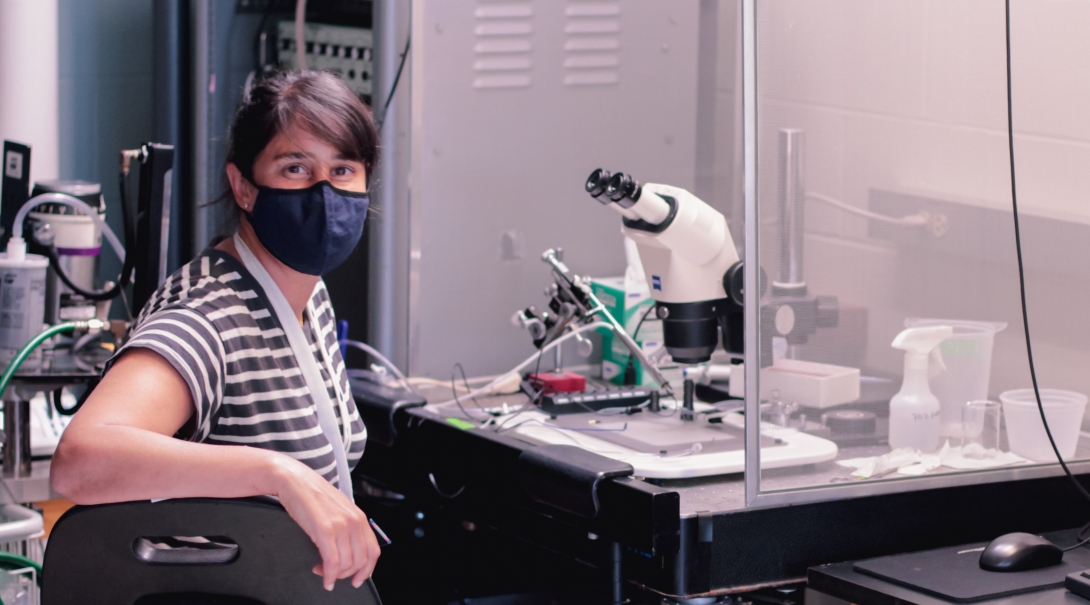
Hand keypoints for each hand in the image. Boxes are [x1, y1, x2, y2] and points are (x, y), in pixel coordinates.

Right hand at [270, 456, 380, 589]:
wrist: (295, 480)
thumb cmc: (313, 496)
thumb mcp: (338, 511)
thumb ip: (347, 528)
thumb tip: (349, 552)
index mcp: (360, 517)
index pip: (373, 551)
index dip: (366, 570)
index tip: (357, 579)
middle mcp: (354, 521)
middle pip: (361, 561)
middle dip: (347, 575)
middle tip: (334, 576)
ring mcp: (341, 525)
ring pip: (347, 564)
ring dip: (334, 575)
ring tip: (322, 571)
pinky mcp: (325, 529)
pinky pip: (332, 562)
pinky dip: (328, 575)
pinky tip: (322, 576)